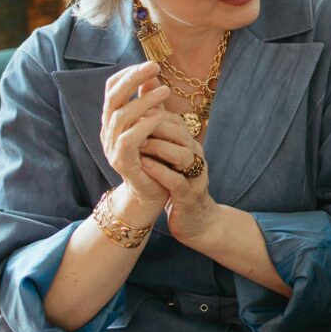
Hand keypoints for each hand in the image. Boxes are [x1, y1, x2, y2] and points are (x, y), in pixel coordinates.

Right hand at [100, 62, 171, 216]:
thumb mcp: (153, 125)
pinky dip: (143, 126)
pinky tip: (159, 117)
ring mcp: (111, 147)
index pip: (111, 89)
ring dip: (143, 101)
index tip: (148, 64)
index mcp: (113, 119)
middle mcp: (108, 131)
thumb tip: (153, 76)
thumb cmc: (153, 156)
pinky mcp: (121, 162)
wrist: (150, 192)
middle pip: (112, 98)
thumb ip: (150, 102)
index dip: (127, 74)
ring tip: (166, 91)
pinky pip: (128, 140)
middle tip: (154, 67)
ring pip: (120, 117)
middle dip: (133, 79)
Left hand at [140, 112, 216, 241]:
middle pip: (181, 134)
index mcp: (190, 146)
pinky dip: (161, 172)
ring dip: (159, 148)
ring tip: (137, 145)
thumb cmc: (179, 185)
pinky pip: (177, 181)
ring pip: (182, 155)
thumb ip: (160, 137)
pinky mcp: (189, 197)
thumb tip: (146, 110)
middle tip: (132, 123)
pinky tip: (145, 166)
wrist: (198, 221)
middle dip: (156, 126)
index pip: (176, 122)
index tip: (132, 110)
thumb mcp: (171, 158)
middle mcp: (196, 157)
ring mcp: (195, 177)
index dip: (155, 113)